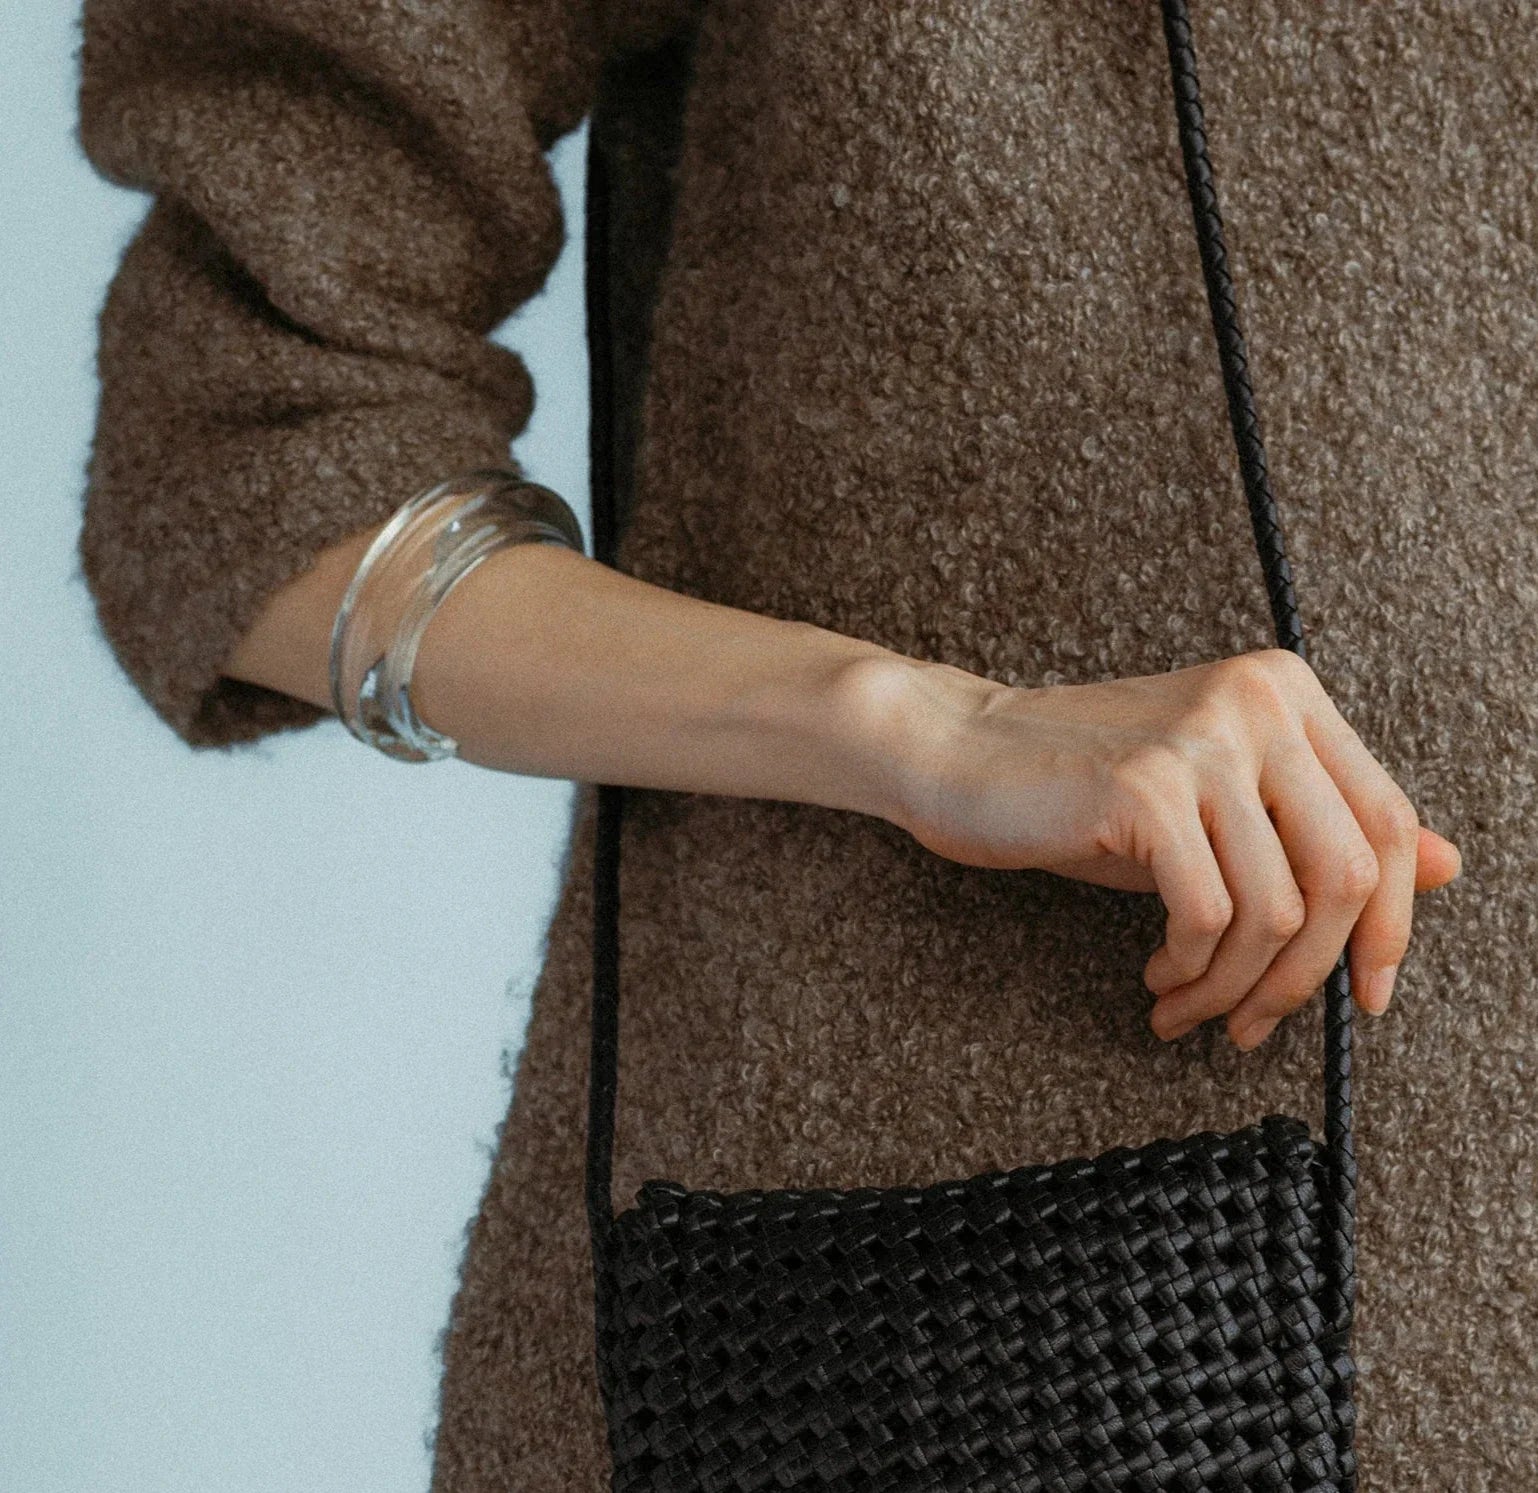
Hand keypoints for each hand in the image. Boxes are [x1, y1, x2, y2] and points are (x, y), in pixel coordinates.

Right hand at [878, 647, 1461, 1048]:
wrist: (957, 752)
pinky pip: (1210, 916)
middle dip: (1309, 977)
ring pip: (1279, 910)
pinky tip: (1157, 974)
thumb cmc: (1082, 787)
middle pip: (1348, 875)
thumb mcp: (1216, 808)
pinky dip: (1191, 968)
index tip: (1368, 995)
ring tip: (1190, 1007)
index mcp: (1285, 694)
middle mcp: (1257, 703)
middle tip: (1258, 1025)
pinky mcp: (1146, 788)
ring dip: (1237, 988)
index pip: (1389, 821)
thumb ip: (1320, 830)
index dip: (1393, 924)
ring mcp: (1201, 741)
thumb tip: (1449, 865)